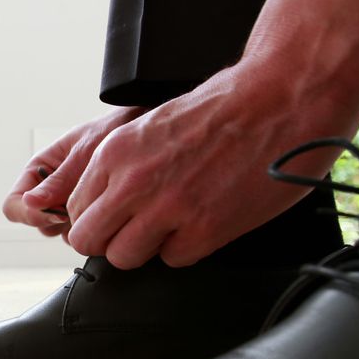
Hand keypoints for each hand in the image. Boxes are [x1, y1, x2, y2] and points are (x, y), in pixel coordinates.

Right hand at [2, 107, 145, 240]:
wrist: (139, 127)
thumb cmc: (109, 131)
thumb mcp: (84, 152)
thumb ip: (59, 181)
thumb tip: (30, 202)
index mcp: (37, 171)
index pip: (13, 205)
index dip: (30, 214)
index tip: (58, 212)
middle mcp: (48, 190)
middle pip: (35, 222)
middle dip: (57, 219)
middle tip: (85, 204)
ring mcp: (65, 202)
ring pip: (56, 230)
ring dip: (75, 224)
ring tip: (99, 201)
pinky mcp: (85, 211)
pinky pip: (78, 231)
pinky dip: (90, 225)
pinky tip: (108, 207)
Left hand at [64, 63, 353, 268]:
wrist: (282, 98)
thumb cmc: (223, 107)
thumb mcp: (150, 127)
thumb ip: (121, 166)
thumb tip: (104, 203)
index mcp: (114, 152)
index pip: (76, 209)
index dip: (96, 217)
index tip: (114, 217)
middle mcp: (132, 182)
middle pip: (89, 240)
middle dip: (109, 239)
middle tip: (135, 229)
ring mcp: (167, 209)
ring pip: (124, 258)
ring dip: (145, 247)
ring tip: (170, 225)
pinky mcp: (204, 230)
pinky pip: (172, 260)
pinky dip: (185, 247)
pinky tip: (202, 221)